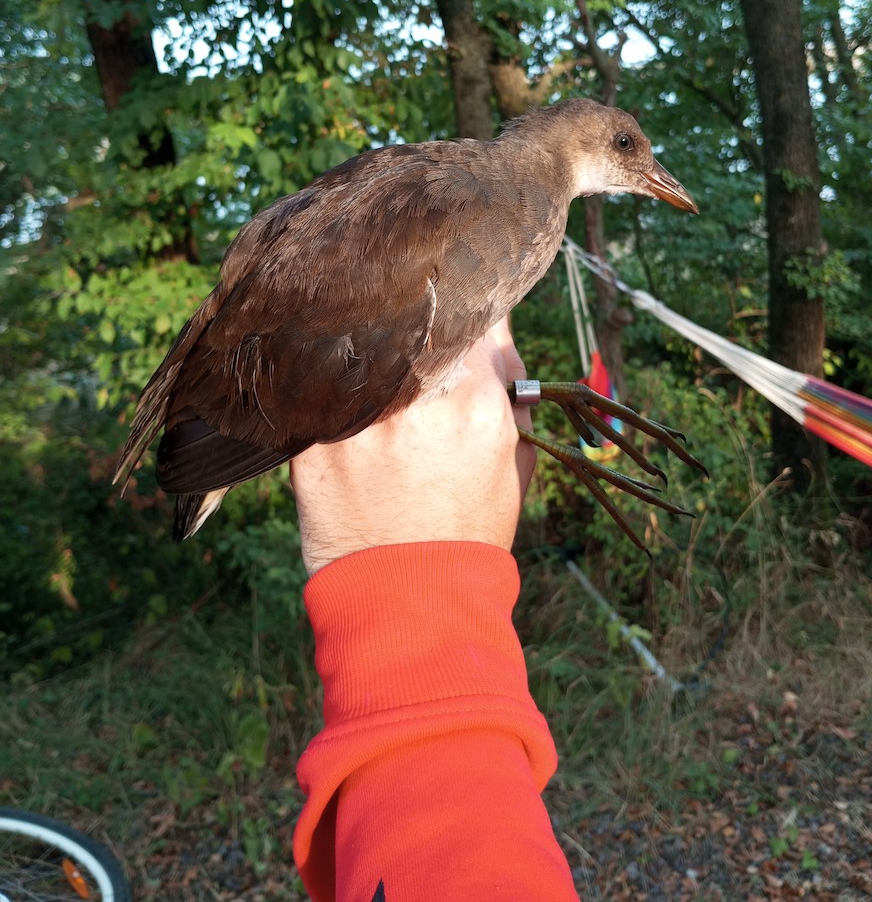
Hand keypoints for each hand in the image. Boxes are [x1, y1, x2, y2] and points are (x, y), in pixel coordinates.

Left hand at [290, 317, 535, 573]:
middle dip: (418, 328)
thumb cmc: (469, 530)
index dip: (465, 311)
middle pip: (414, 324)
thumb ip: (510, 392)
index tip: (456, 315)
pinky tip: (337, 410)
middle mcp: (418, 402)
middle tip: (414, 343)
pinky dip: (330, 393)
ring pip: (363, 349)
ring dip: (372, 355)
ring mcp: (361, 421)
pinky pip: (320, 391)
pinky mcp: (314, 443)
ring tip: (375, 380)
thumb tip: (496, 335)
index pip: (471, 314)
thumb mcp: (514, 462)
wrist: (408, 604)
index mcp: (477, 402)